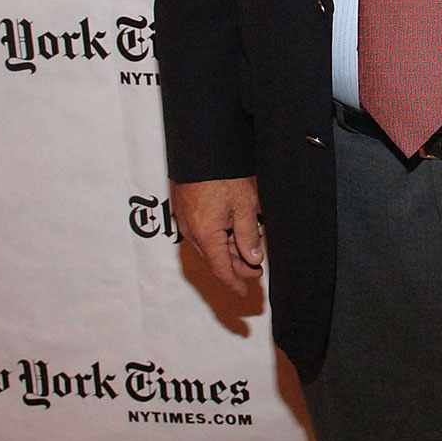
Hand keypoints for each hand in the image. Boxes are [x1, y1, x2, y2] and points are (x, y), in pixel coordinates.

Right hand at [170, 176, 262, 296]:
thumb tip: (253, 259)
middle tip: (257, 268)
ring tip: (249, 247)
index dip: (235, 283)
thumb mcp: (244, 205)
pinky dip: (218, 237)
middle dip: (236, 267)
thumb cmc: (222, 174)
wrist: (200, 148)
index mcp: (206, 235)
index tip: (245, 292)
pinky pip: (202, 233)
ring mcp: (186, 220)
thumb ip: (248, 235)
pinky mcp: (184, 209)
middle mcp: (191, 231)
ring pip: (209, 245)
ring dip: (228, 251)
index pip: (222, 270)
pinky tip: (232, 230)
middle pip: (215, 259)